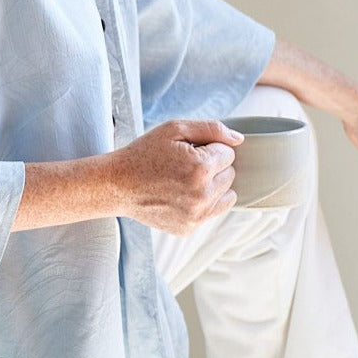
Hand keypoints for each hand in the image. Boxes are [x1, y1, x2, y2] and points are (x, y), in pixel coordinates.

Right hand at [113, 120, 242, 235]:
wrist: (118, 185)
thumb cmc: (144, 154)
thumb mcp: (174, 129)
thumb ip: (211, 129)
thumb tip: (239, 140)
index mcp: (201, 168)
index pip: (228, 154)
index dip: (209, 148)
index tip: (188, 151)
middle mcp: (202, 195)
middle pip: (230, 175)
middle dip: (213, 167)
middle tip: (185, 165)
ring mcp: (196, 215)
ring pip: (226, 195)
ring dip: (212, 186)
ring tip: (185, 180)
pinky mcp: (189, 228)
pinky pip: (212, 212)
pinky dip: (202, 203)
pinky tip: (180, 195)